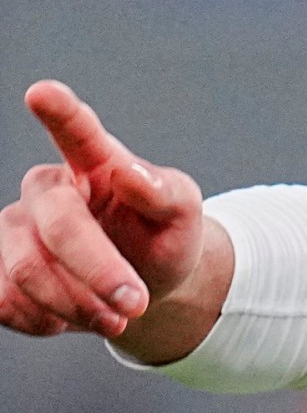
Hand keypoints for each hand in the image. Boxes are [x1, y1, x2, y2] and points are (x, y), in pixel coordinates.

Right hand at [0, 81, 224, 355]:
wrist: (146, 286)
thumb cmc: (164, 236)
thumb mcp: (183, 214)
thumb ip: (164, 191)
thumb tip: (130, 172)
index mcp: (96, 161)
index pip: (77, 131)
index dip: (60, 112)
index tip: (43, 92)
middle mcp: (46, 189)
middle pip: (57, 228)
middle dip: (99, 273)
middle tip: (137, 303)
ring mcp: (14, 229)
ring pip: (24, 271)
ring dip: (76, 304)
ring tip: (116, 316)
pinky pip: (2, 301)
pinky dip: (45, 320)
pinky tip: (74, 317)